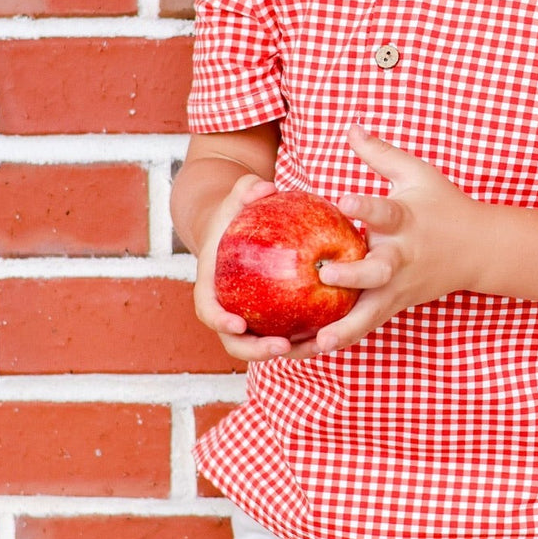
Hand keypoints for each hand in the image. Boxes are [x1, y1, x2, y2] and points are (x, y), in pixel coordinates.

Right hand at [191, 173, 306, 362]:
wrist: (236, 227)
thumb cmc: (237, 211)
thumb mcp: (239, 196)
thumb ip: (247, 189)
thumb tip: (265, 187)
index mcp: (210, 284)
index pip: (208, 309)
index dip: (219, 320)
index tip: (238, 324)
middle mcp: (227, 306)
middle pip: (234, 340)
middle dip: (255, 350)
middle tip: (282, 346)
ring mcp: (247, 314)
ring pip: (262, 344)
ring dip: (287, 351)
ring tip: (315, 347)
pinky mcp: (269, 316)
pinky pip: (284, 331)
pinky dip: (302, 338)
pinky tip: (329, 334)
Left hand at [313, 124, 484, 351]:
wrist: (479, 249)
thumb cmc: (444, 206)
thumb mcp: (417, 174)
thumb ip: (380, 154)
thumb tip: (350, 127)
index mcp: (405, 221)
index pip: (384, 212)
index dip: (364, 207)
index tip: (343, 201)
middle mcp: (401, 257)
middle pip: (377, 271)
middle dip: (351, 274)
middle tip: (325, 274)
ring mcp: (399, 286)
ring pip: (371, 311)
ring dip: (345, 326)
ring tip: (317, 340)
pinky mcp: (395, 305)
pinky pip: (367, 325)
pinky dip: (344, 338)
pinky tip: (313, 351)